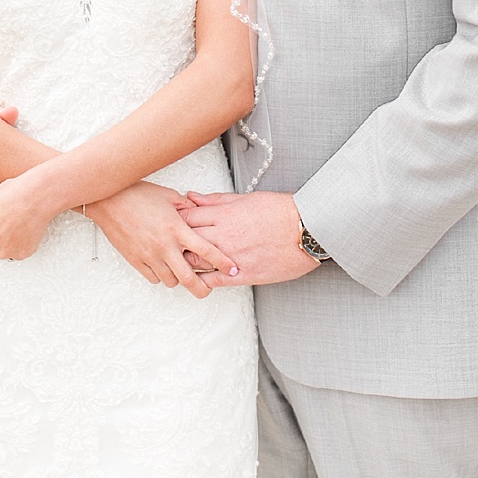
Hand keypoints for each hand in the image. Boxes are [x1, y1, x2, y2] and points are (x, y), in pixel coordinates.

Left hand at [0, 166, 61, 262]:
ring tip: (20, 224)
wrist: (36, 196)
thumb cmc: (13, 194)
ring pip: (7, 252)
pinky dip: (25, 244)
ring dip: (12, 243)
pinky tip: (28, 229)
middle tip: (10, 224)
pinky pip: (22, 252)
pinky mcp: (22, 253)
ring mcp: (6, 251)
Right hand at [85, 182, 237, 299]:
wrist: (110, 201)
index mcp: (177, 229)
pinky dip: (161, 276)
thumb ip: (188, 207)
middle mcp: (164, 246)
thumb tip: (200, 213)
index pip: (206, 250)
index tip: (232, 268)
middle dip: (202, 288)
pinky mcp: (135, 260)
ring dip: (179, 279)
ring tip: (182, 271)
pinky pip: (153, 278)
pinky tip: (164, 267)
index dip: (222, 262)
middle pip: (189, 278)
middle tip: (208, 288)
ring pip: (170, 281)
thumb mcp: (170, 196)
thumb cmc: (138, 195)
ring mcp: (149, 255)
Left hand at [178, 190, 320, 287]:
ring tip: (182, 261)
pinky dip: (201, 281)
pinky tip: (198, 280)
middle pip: (185, 240)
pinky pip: (213, 281)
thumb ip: (217, 200)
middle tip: (170, 243)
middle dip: (175, 242)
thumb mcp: (247, 198)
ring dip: (185, 262)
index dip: (175, 220)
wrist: (307, 230)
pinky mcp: (243, 274)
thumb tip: (193, 196)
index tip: (171, 222)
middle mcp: (224, 235)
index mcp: (225, 214)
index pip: (187, 217)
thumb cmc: (281, 211)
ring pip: (195, 262)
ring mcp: (232, 256)